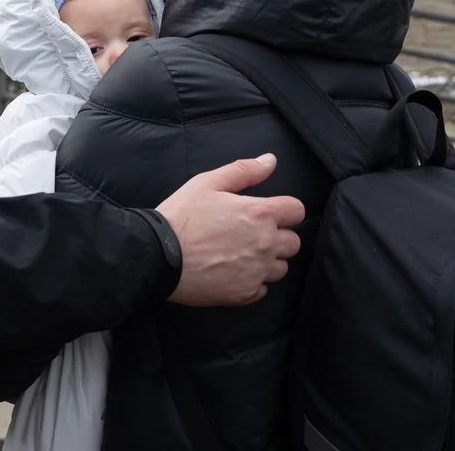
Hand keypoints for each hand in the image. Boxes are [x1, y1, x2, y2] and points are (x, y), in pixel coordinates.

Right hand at [157, 153, 303, 306]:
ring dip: (267, 261)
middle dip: (277, 236)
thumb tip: (270, 160)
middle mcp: (265, 244)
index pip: (297, 211)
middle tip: (250, 233)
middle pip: (293, 242)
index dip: (284, 209)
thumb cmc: (181, 216)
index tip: (268, 212)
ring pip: (281, 268)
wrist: (157, 255)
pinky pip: (262, 289)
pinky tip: (232, 272)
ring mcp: (256, 272)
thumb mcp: (208, 183)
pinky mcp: (244, 294)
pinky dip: (252, 282)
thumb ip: (244, 170)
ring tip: (241, 254)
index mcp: (259, 213)